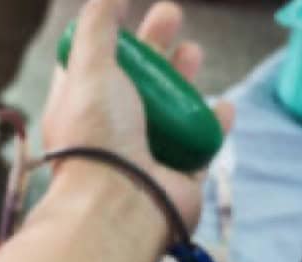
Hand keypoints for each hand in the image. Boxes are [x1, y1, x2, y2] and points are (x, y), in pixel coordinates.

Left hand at [40, 0, 234, 231]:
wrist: (122, 203)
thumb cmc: (97, 136)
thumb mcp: (89, 70)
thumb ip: (96, 29)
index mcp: (80, 110)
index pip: (92, 69)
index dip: (108, 39)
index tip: (124, 10)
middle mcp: (110, 132)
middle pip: (137, 82)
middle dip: (154, 45)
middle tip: (171, 14)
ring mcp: (146, 154)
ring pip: (170, 109)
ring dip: (183, 78)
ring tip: (193, 53)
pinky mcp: (179, 175)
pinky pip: (201, 145)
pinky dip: (213, 124)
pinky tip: (220, 106)